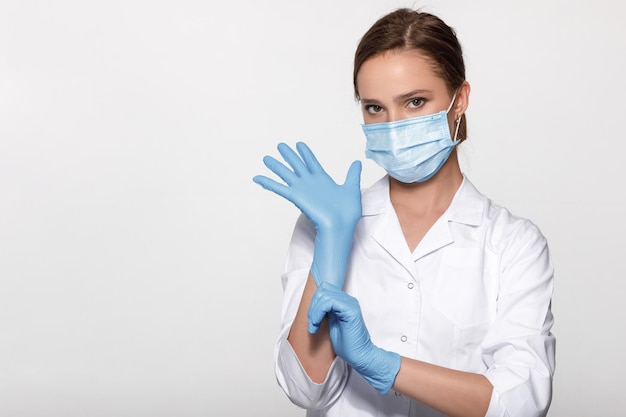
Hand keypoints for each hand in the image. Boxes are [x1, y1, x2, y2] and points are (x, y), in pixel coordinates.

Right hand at [253, 142, 361, 287]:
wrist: (341, 226)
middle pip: (296, 165)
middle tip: (280, 145)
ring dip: (276, 166)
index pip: (311, 162)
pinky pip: (279, 188)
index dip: (305, 153)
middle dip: (289, 155)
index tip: (299, 144)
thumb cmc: (348, 213)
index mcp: (323, 180)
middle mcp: (310, 184)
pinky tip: (257, 177)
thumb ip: (352, 174)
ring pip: (286, 174)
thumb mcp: (352, 188)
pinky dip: (268, 183)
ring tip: (266, 158)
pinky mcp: (296, 197)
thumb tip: (357, 162)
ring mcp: (302, 190)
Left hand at [308, 283, 400, 394]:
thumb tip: (314, 304)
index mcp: (344, 302)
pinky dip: (318, 313)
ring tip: (314, 326)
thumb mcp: (332, 323)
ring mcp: (350, 304)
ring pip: (324, 295)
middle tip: (312, 324)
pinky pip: (329, 302)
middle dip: (312, 307)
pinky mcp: (350, 310)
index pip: (324, 289)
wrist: (360, 356)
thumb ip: (326, 311)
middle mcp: (348, 300)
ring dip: (314, 312)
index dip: (314, 303)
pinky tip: (317, 325)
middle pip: (322, 290)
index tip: (312, 320)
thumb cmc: (347, 344)